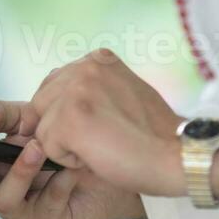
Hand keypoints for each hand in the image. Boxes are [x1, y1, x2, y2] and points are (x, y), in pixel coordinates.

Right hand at [0, 99, 146, 218]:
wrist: (107, 165)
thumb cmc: (63, 141)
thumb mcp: (34, 118)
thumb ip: (6, 116)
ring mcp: (21, 210)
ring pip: (5, 200)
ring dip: (19, 172)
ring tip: (36, 148)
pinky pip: (47, 204)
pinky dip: (58, 182)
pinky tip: (70, 168)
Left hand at [24, 48, 188, 196]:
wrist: (176, 156)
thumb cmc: (152, 135)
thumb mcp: (120, 94)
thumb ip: (89, 91)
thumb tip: (47, 106)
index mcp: (98, 58)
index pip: (55, 84)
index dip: (65, 113)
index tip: (96, 126)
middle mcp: (85, 66)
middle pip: (42, 103)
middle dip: (61, 128)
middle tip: (101, 139)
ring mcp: (77, 90)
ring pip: (42, 128)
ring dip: (66, 146)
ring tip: (103, 145)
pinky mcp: (70, 119)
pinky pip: (46, 148)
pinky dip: (69, 161)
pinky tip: (100, 155)